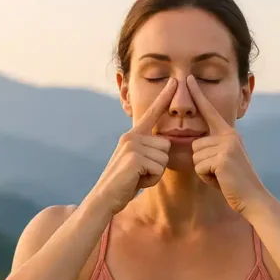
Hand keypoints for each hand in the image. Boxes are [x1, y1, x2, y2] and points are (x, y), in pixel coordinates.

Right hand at [84, 78, 175, 216]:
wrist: (104, 198)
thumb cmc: (124, 183)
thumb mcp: (136, 161)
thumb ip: (147, 150)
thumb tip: (165, 143)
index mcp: (132, 135)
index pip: (152, 113)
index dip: (164, 97)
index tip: (175, 82)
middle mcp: (131, 136)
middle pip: (166, 145)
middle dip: (158, 164)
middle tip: (140, 173)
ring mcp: (132, 146)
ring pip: (164, 158)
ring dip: (155, 173)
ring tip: (137, 177)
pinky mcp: (134, 158)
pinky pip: (159, 168)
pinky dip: (151, 179)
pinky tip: (137, 181)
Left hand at [188, 75, 269, 214]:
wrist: (252, 198)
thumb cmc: (234, 183)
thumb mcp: (223, 160)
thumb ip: (212, 148)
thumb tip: (195, 145)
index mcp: (228, 133)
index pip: (210, 111)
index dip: (198, 95)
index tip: (188, 79)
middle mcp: (228, 135)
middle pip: (195, 144)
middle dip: (202, 163)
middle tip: (220, 172)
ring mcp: (226, 145)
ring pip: (196, 156)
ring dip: (204, 171)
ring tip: (221, 176)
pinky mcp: (222, 158)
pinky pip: (199, 166)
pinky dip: (206, 177)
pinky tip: (220, 180)